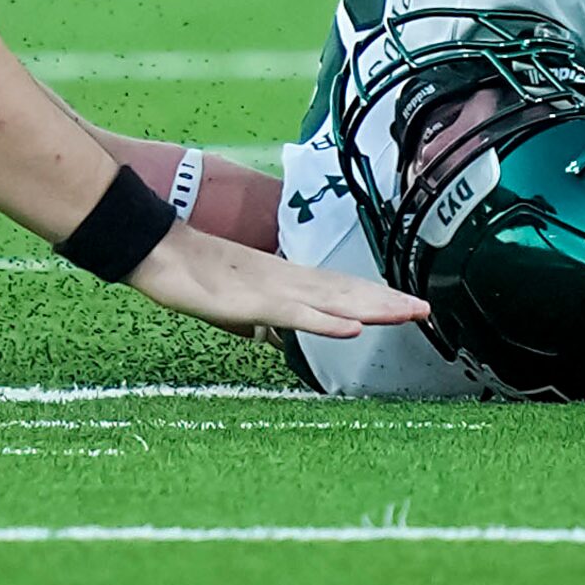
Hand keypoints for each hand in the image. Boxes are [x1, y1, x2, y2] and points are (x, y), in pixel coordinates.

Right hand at [126, 223, 428, 339]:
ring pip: (333, 301)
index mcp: (285, 281)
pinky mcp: (254, 302)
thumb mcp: (235, 304)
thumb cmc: (192, 272)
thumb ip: (260, 316)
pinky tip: (352, 326)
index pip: (341, 289)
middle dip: (388, 302)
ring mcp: (273, 290)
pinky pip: (297, 314)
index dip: (376, 297)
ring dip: (373, 308)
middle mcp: (288, 281)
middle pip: (347, 293)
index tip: (409, 305)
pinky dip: (327, 321)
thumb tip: (276, 336)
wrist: (158, 248)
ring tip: (409, 313)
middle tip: (426, 311)